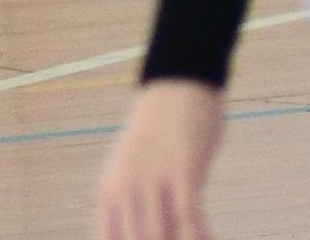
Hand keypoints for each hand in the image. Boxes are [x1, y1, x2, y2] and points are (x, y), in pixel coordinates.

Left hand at [96, 80, 225, 239]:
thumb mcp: (134, 170)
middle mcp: (125, 190)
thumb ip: (133, 207)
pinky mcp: (182, 171)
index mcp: (108, 194)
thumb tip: (147, 233)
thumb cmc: (159, 133)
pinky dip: (201, 237)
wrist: (177, 84)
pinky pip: (190, 218)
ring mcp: (153, 181)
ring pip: (160, 238)